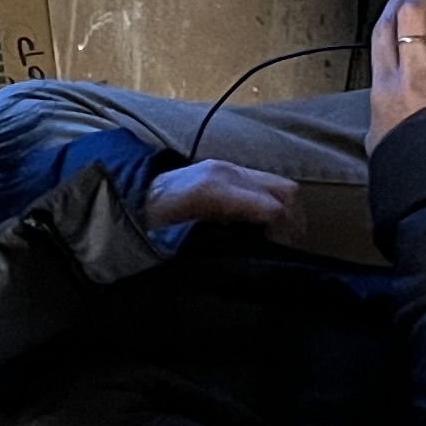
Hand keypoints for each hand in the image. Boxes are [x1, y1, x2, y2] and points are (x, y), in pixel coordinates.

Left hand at [144, 158, 302, 240]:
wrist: (130, 195)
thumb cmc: (151, 224)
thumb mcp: (180, 241)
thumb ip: (218, 246)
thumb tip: (255, 258)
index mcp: (215, 191)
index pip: (272, 208)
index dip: (285, 235)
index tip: (282, 255)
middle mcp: (226, 173)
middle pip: (284, 191)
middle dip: (295, 222)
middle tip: (287, 248)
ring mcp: (227, 167)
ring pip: (279, 184)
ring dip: (288, 211)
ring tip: (279, 238)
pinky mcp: (226, 169)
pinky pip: (264, 183)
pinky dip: (274, 203)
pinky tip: (263, 225)